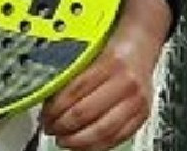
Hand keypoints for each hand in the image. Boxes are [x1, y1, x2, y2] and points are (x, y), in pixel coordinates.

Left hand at [39, 31, 155, 150]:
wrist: (141, 45)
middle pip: (87, 112)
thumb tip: (48, 95)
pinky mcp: (142, 116)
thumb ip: (73, 72)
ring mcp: (136, 102)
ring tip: (63, 141)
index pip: (76, 90)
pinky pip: (118, 138)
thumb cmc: (112, 47)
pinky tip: (83, 145)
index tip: (44, 114)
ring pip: (103, 131)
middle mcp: (125, 83)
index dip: (56, 106)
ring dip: (78, 141)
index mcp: (110, 62)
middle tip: (49, 128)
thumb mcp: (91, 51)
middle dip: (63, 125)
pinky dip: (97, 146)